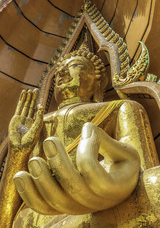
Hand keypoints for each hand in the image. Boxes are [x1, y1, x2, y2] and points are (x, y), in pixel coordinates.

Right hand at [9, 89, 43, 149]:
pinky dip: (21, 100)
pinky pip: (19, 107)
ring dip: (27, 98)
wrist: (19, 147)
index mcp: (35, 122)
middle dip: (33, 98)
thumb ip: (39, 117)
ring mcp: (22, 118)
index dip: (38, 103)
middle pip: (31, 106)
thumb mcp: (37, 128)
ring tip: (29, 90)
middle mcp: (29, 119)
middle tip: (36, 89)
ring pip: (25, 105)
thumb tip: (41, 107)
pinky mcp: (16, 118)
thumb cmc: (29, 141)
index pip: (37, 110)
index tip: (40, 96)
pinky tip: (23, 94)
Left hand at [13, 123, 139, 214]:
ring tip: (34, 160)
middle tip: (49, 141)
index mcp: (114, 189)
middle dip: (58, 164)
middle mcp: (95, 203)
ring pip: (55, 201)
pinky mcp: (63, 206)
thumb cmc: (122, 166)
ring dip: (41, 180)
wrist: (118, 186)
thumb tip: (86, 128)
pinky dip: (29, 194)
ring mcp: (77, 207)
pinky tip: (21, 176)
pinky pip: (43, 206)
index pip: (96, 176)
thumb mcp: (124, 152)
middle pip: (72, 188)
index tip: (87, 131)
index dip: (88, 151)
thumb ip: (107, 141)